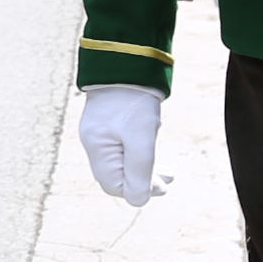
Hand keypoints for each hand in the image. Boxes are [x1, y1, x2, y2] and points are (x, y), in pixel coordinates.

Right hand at [79, 83, 165, 204]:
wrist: (127, 61)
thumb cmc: (134, 102)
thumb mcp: (142, 140)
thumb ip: (140, 173)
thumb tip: (139, 201)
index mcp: (97, 149)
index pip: (115, 185)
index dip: (139, 190)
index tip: (164, 186)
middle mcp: (93, 142)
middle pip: (116, 176)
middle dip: (143, 181)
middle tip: (169, 179)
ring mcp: (98, 131)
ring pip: (120, 161)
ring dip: (144, 168)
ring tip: (166, 169)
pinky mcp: (107, 120)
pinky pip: (121, 147)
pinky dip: (138, 152)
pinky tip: (149, 145)